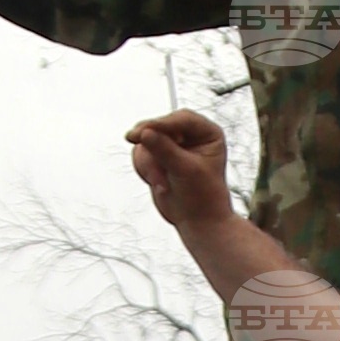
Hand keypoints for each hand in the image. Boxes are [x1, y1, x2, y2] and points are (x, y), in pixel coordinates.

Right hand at [127, 109, 244, 249]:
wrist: (198, 221)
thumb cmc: (203, 197)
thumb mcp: (185, 171)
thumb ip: (164, 150)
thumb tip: (144, 133)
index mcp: (207, 133)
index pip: (182, 120)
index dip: (161, 123)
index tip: (143, 131)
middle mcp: (191, 135)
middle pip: (160, 126)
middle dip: (150, 142)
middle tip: (132, 138)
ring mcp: (173, 146)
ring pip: (147, 141)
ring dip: (148, 163)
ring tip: (160, 183)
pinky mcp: (159, 157)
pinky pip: (141, 154)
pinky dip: (144, 169)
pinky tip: (157, 183)